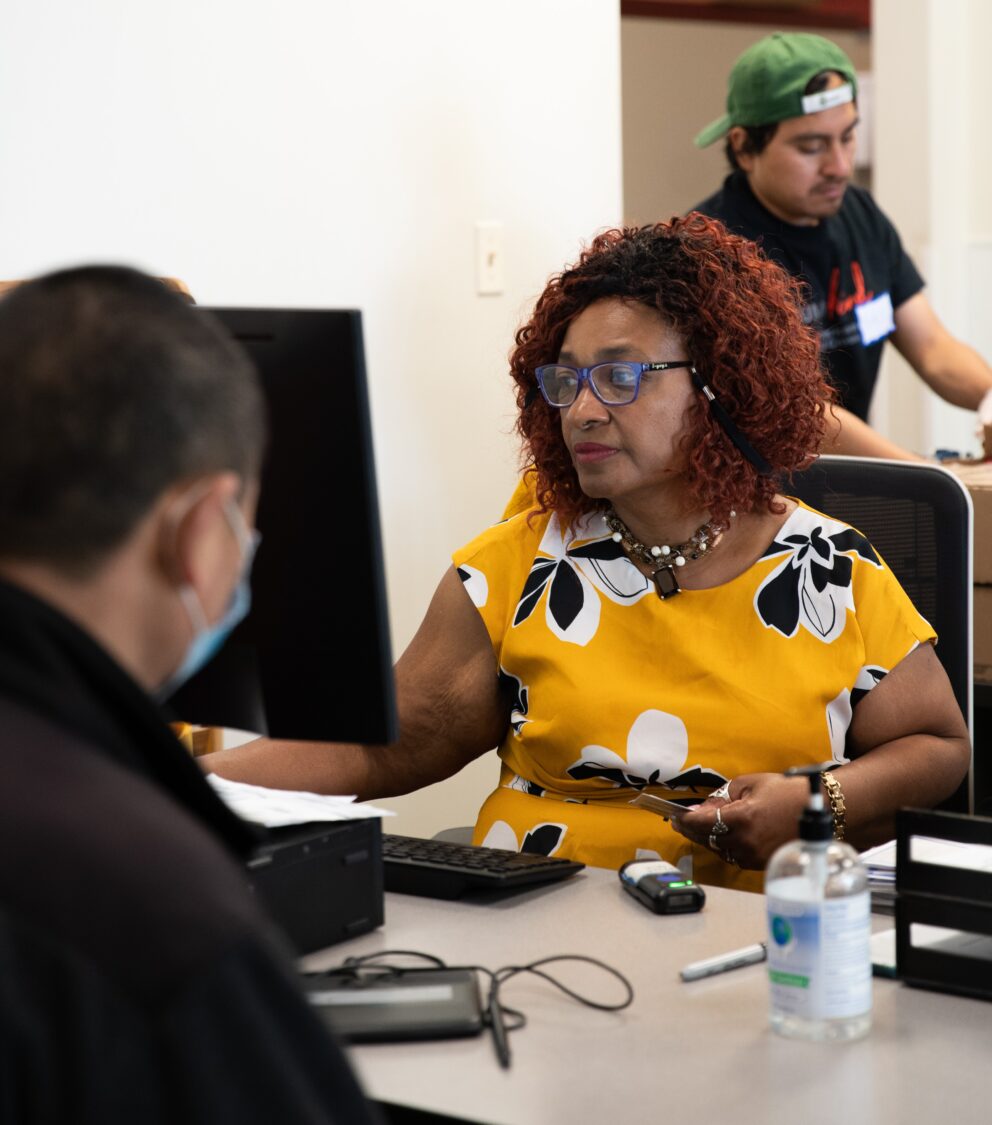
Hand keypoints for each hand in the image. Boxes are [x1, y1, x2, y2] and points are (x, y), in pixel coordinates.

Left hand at [673, 773, 809, 869]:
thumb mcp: (751, 784)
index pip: (701, 823)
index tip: (674, 816)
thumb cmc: (788, 793)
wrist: (821, 811)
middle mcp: (745, 842)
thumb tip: (705, 808)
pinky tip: (721, 836)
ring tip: (699, 827)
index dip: (684, 820)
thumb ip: (723, 797)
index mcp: (742, 819)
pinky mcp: (761, 864)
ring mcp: (754, 856)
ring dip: (707, 838)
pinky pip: (735, 856)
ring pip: (719, 849)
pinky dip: (725, 845)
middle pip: (706, 839)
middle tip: (680, 822)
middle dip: (692, 829)